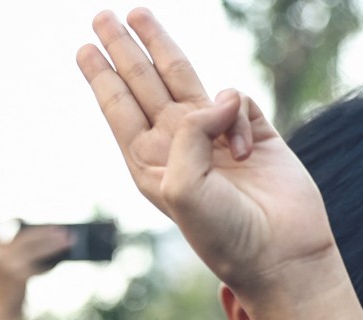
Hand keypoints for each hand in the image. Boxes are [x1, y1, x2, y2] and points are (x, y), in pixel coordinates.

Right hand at [0, 224, 73, 308]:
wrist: (4, 310)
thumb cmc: (9, 286)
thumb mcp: (8, 265)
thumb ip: (19, 250)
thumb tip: (47, 238)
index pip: (1, 228)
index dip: (13, 221)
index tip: (26, 218)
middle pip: (27, 238)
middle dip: (46, 234)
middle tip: (64, 232)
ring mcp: (8, 266)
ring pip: (36, 250)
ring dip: (54, 245)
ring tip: (68, 242)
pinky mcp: (19, 277)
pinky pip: (39, 266)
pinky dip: (50, 264)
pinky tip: (59, 261)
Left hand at [78, 9, 337, 304]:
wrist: (280, 253)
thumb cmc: (225, 233)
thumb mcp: (184, 189)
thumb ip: (188, 136)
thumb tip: (218, 96)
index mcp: (150, 163)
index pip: (119, 108)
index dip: (101, 76)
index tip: (82, 47)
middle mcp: (177, 145)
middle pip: (142, 82)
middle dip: (122, 49)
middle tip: (101, 16)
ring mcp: (214, 137)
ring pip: (182, 76)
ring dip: (159, 45)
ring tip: (137, 12)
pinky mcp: (252, 131)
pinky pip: (235, 100)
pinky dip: (237, 115)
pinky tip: (243, 149)